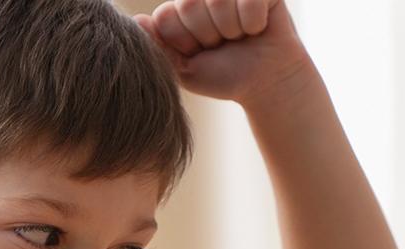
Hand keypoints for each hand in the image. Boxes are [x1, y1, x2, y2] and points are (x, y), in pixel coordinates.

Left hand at [134, 0, 311, 106]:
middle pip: (190, 5)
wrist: (268, 84)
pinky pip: (249, 1)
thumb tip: (137, 21)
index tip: (200, 53)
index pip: (166, 16)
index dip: (185, 42)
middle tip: (223, 45)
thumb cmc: (226, 77)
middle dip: (209, 35)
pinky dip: (254, 23)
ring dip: (233, 30)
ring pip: (219, 1)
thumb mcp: (184, 71)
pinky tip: (258, 29)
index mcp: (181, 10)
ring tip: (240, 37)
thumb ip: (158, 48)